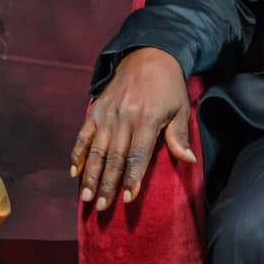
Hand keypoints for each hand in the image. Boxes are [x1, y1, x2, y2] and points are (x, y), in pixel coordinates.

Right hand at [69, 47, 195, 210]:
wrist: (148, 55)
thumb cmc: (168, 86)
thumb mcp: (180, 108)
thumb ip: (179, 136)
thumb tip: (189, 161)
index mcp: (148, 119)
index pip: (138, 155)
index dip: (132, 178)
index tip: (128, 199)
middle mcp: (125, 118)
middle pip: (115, 158)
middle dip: (107, 185)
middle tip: (101, 208)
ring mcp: (108, 114)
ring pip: (97, 151)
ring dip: (90, 176)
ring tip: (86, 198)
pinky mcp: (96, 109)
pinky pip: (84, 135)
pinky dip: (78, 154)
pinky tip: (75, 173)